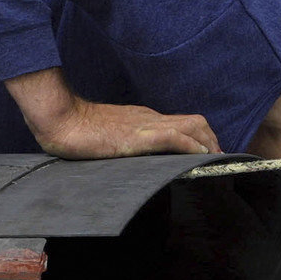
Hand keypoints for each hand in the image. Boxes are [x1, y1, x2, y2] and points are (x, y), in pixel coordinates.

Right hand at [5, 67, 220, 158]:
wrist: (62, 121)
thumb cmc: (77, 131)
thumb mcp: (109, 136)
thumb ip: (125, 143)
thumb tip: (133, 159)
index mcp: (144, 119)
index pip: (182, 124)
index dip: (200, 138)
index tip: (207, 154)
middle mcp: (151, 118)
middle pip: (195, 122)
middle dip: (212, 140)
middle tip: (218, 159)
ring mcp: (147, 125)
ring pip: (193, 127)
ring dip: (209, 144)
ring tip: (216, 161)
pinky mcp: (141, 136)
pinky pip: (177, 138)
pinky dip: (194, 148)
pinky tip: (201, 159)